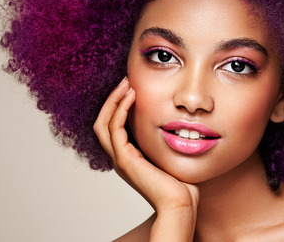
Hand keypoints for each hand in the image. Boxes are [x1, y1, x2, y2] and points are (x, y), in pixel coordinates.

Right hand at [94, 78, 198, 239]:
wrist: (180, 203)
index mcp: (129, 156)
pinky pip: (115, 128)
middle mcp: (120, 157)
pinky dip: (120, 109)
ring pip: (104, 123)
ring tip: (126, 83)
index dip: (118, 105)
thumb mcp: (170, 152)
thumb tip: (176, 118)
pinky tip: (132, 96)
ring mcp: (121, 159)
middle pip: (102, 122)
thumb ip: (165, 137)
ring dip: (114, 100)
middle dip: (112, 99)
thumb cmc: (181, 183)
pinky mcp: (126, 160)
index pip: (113, 125)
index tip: (131, 86)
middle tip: (125, 80)